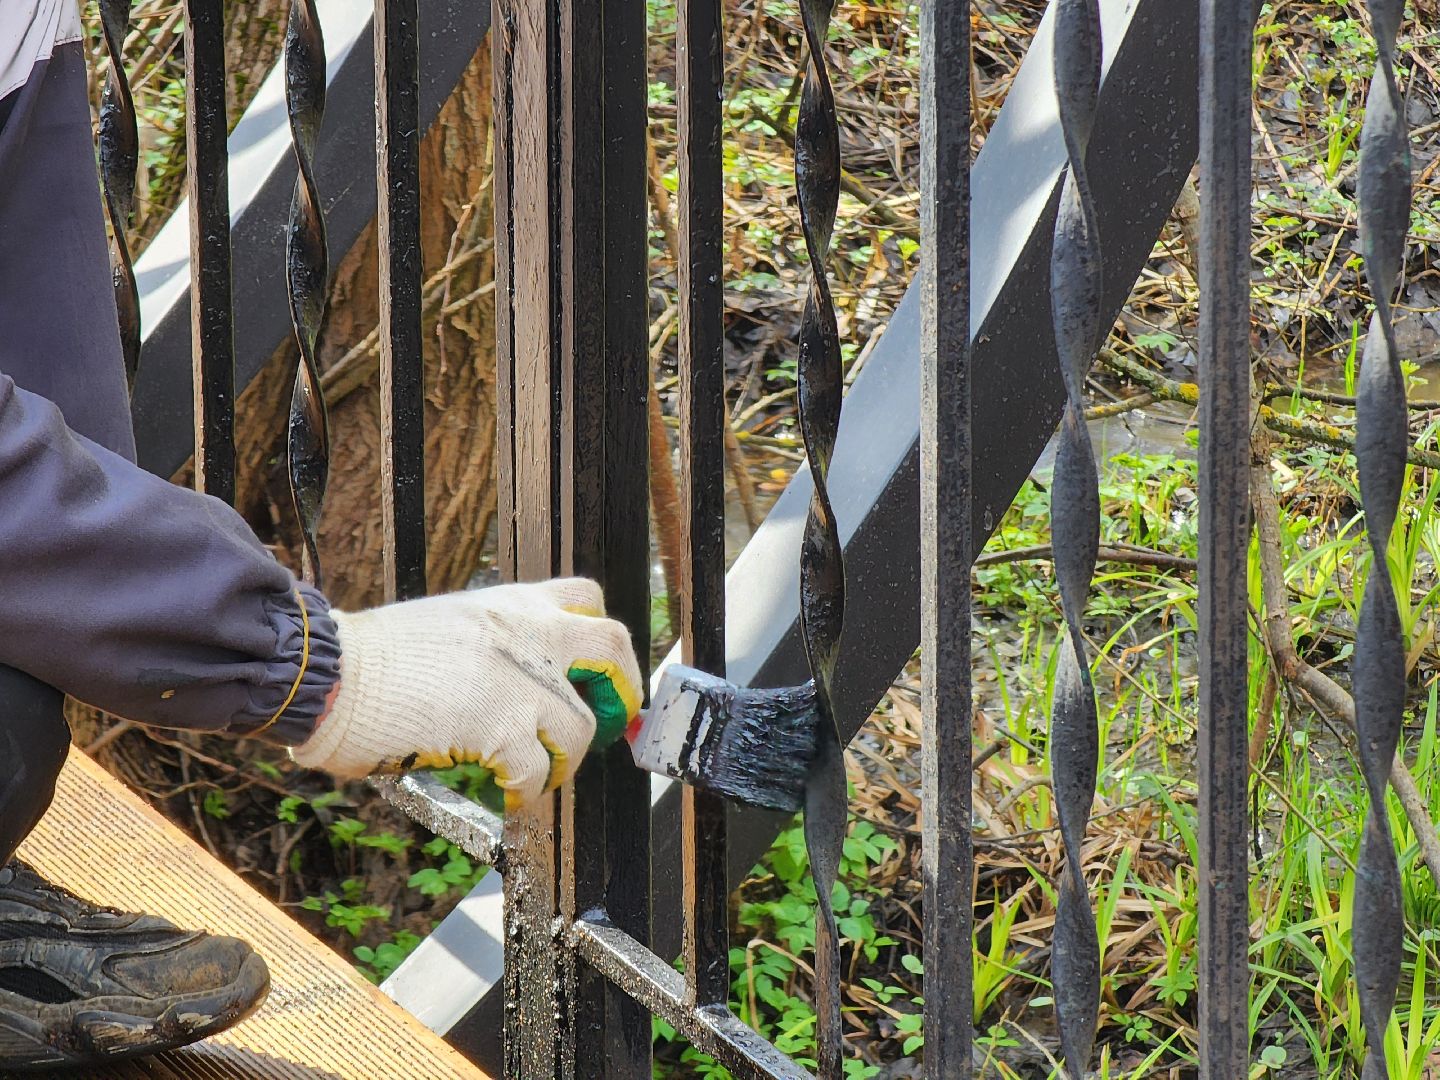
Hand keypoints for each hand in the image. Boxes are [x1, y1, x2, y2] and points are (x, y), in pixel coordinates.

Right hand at [290, 578, 643, 807]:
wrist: (328, 671)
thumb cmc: (369, 657)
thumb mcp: (446, 624)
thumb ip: (491, 641)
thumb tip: (512, 680)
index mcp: (508, 604)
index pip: (586, 599)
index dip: (603, 641)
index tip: (600, 674)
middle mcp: (524, 631)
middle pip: (612, 648)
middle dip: (621, 693)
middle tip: (605, 725)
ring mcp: (518, 678)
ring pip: (581, 727)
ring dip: (566, 760)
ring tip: (540, 774)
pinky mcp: (499, 725)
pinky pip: (538, 770)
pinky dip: (528, 790)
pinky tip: (508, 793)